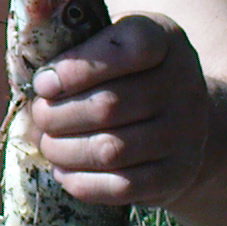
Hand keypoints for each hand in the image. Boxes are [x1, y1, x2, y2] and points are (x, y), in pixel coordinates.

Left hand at [26, 13, 209, 206]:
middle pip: (108, 106)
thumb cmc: (128, 73)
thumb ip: (76, 50)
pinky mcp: (177, 174)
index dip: (76, 69)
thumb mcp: (110, 43)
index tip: (44, 83)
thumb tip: (42, 86)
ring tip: (49, 144)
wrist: (183, 117)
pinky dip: (82, 182)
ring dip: (65, 151)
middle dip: (58, 115)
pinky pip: (123, 187)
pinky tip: (65, 171)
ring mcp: (185, 132)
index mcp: (163, 38)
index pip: (128, 49)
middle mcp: (183, 83)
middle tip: (40, 116)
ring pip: (111, 150)